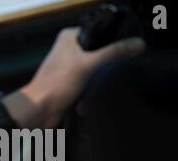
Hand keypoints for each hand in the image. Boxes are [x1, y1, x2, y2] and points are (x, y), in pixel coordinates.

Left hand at [5, 27, 145, 127]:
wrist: (39, 111)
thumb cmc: (56, 85)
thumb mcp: (89, 64)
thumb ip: (114, 52)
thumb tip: (138, 44)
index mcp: (70, 38)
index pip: (99, 33)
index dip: (112, 43)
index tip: (124, 53)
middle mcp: (69, 51)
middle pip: (99, 53)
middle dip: (106, 66)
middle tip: (113, 73)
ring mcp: (70, 69)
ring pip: (96, 72)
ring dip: (99, 82)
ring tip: (100, 88)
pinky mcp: (71, 86)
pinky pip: (90, 87)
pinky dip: (92, 93)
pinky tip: (93, 98)